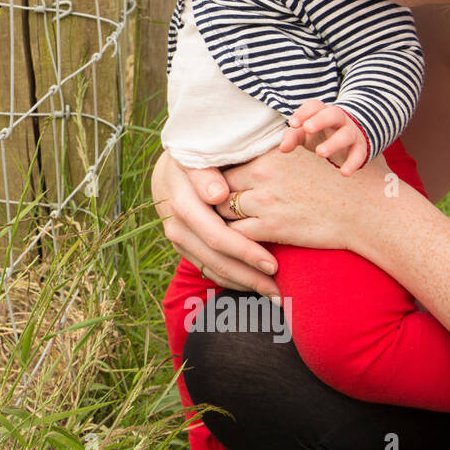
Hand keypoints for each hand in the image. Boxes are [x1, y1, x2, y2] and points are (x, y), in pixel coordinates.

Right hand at [151, 149, 280, 296]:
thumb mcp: (198, 156)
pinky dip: (230, 280)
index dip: (244, 251)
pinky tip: (253, 287)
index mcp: (181, 201)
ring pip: (210, 268)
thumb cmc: (195, 156)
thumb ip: (206, 174)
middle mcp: (176, 224)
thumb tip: (218, 196)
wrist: (170, 166)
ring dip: (243, 283)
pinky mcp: (183, 246)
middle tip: (279, 290)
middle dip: (248, 276)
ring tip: (274, 294)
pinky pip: (206, 269)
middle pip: (214, 258)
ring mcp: (177, 238)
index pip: (215, 234)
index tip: (273, 265)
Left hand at [216, 143, 391, 252]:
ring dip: (221, 215)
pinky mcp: (271, 227)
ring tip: (223, 220)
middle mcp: (263, 172)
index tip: (216, 181)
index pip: (228, 159)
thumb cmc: (340, 181)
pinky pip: (234, 233)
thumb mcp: (309, 152)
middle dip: (217, 194)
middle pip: (219, 183)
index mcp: (271, 152)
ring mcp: (265, 200)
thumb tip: (269, 137)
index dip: (222, 173)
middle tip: (214, 202)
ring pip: (221, 208)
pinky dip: (231, 238)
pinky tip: (236, 238)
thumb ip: (283, 146)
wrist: (365, 211)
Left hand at [280, 100, 367, 175]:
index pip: (314, 106)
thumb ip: (292, 137)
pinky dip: (353, 163)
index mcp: (322, 112)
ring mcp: (351, 132)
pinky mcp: (360, 147)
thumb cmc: (321, 133)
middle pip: (333, 114)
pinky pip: (359, 154)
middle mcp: (339, 119)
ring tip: (320, 153)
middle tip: (307, 128)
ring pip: (346, 134)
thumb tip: (283, 148)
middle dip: (320, 120)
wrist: (351, 137)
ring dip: (334, 143)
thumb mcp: (305, 134)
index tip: (292, 123)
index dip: (303, 113)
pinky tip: (344, 172)